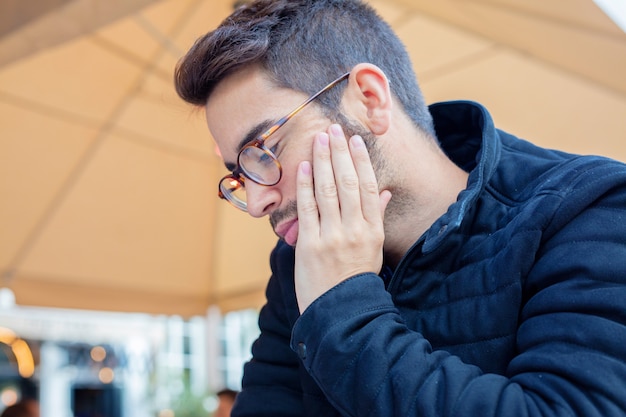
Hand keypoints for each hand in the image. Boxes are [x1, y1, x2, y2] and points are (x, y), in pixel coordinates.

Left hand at [294, 124, 391, 312]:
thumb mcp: (374, 248)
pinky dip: (305, 186)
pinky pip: (308, 209)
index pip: (370, 188)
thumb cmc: (357, 278)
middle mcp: (355, 230)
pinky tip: (302, 167)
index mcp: (373, 230)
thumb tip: (385, 192)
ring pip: (329, 191)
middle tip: (334, 129)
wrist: (340, 311)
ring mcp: (332, 237)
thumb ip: (378, 217)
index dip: (362, 161)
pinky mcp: (311, 245)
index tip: (355, 140)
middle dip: (341, 153)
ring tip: (319, 139)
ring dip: (323, 162)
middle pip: (349, 183)